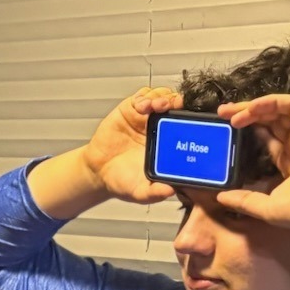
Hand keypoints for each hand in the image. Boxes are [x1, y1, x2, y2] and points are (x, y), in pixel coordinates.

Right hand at [80, 86, 182, 206]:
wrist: (98, 171)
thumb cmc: (123, 181)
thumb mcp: (140, 192)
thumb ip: (154, 192)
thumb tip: (170, 190)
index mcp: (167, 145)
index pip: (185, 127)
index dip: (190, 120)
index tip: (190, 120)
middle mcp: (160, 128)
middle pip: (177, 107)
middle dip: (178, 103)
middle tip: (175, 105)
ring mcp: (146, 117)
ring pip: (161, 98)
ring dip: (162, 98)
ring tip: (156, 106)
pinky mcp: (130, 110)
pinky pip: (142, 96)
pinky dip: (144, 97)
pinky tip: (141, 106)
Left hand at [213, 93, 289, 231]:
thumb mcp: (267, 208)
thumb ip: (244, 201)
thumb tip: (220, 198)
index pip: (267, 142)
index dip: (248, 134)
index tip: (227, 133)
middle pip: (269, 122)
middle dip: (244, 115)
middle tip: (222, 113)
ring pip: (277, 111)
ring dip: (252, 108)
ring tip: (229, 112)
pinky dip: (270, 102)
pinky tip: (251, 108)